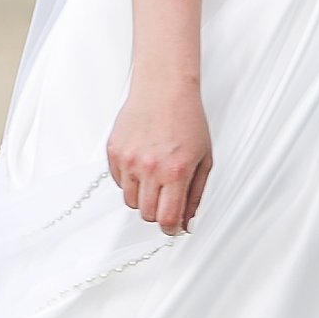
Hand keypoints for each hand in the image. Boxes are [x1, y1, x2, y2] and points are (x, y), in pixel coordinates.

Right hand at [108, 79, 212, 234]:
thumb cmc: (187, 119)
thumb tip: (188, 221)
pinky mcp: (114, 152)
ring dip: (143, 197)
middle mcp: (150, 168)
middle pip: (147, 214)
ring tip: (155, 176)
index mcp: (175, 171)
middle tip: (167, 198)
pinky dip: (130, 180)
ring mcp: (129, 160)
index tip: (173, 227)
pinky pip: (118, 182)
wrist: (164, 89)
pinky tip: (143, 163)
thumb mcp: (204, 159)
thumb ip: (196, 194)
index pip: (167, 219)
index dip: (171, 229)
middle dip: (158, 212)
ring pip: (131, 201)